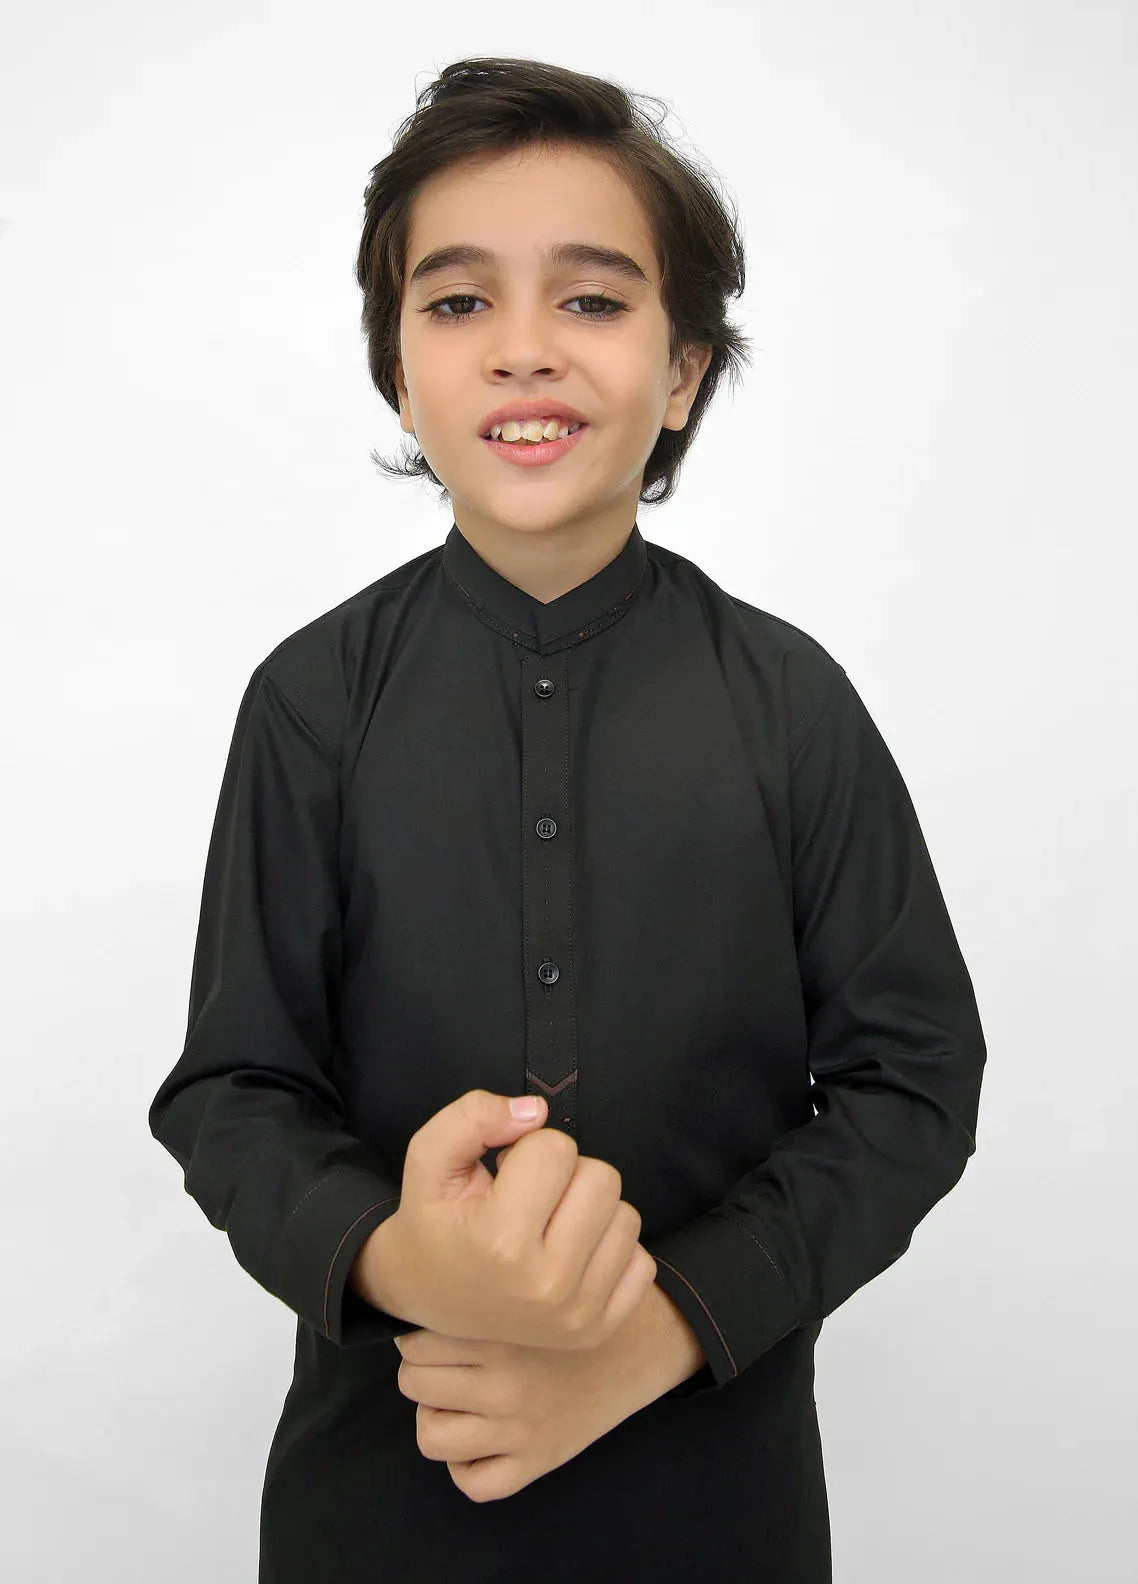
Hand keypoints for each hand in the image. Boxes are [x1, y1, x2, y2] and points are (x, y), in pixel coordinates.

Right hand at [374, 1089, 657, 1351]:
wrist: (428, 1300)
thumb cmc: (432, 1222)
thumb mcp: (429, 1159)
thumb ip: (473, 1117)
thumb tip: (537, 1111)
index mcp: (500, 1241)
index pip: (556, 1148)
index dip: (528, 1150)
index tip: (504, 1176)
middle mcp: (545, 1284)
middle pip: (602, 1178)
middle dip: (566, 1174)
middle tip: (529, 1199)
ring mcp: (577, 1314)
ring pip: (626, 1215)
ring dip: (589, 1210)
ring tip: (548, 1226)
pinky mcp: (599, 1330)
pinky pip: (641, 1260)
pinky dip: (608, 1250)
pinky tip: (569, 1256)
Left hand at [393, 1294, 667, 1502]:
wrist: (643, 1340)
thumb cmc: (582, 1299)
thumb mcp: (533, 1278)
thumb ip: (484, 1283)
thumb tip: (427, 1278)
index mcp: (501, 1332)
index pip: (414, 1341)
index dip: (416, 1332)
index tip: (433, 1328)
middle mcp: (505, 1383)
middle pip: (414, 1384)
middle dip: (422, 1370)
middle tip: (446, 1362)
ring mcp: (519, 1429)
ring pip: (431, 1437)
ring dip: (437, 1417)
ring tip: (457, 1399)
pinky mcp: (538, 1461)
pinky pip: (474, 1483)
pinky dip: (467, 1465)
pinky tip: (481, 1438)